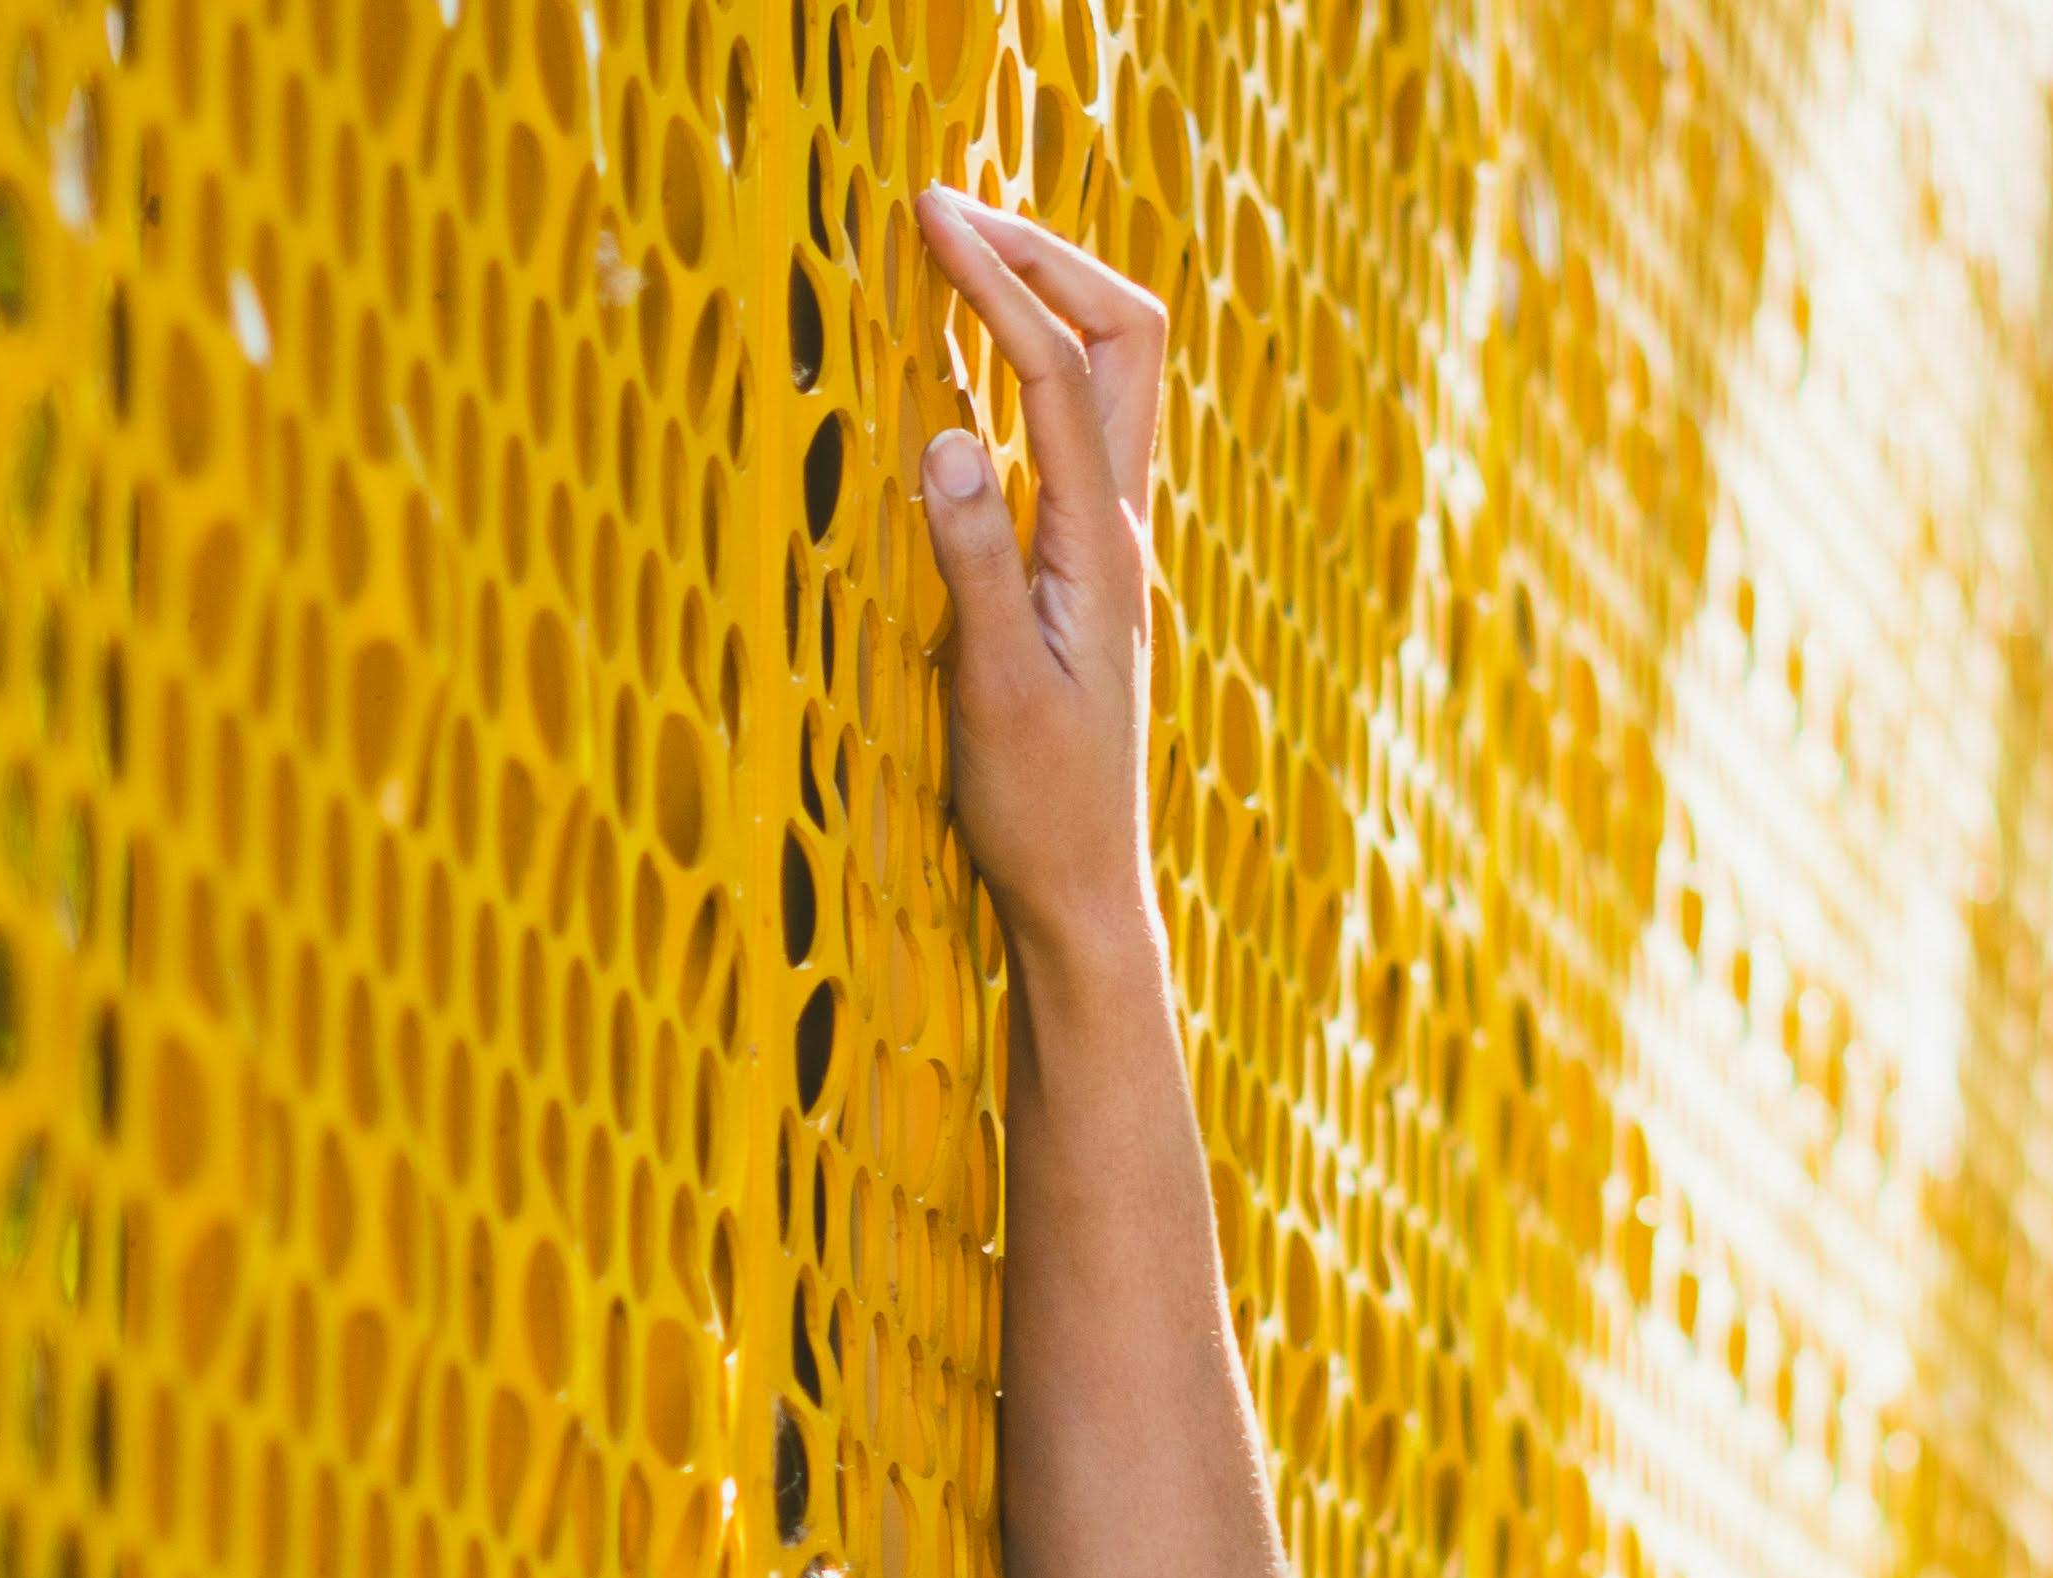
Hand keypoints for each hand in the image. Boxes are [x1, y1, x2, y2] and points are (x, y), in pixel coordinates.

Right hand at [912, 189, 1166, 980]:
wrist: (1083, 890)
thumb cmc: (1036, 807)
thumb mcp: (990, 689)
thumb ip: (971, 561)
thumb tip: (946, 436)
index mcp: (1097, 548)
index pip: (1056, 371)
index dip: (996, 280)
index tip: (927, 213)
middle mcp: (1119, 532)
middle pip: (1124, 338)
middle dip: (1048, 255)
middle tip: (951, 211)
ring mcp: (1108, 547)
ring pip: (1109, 376)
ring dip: (1047, 297)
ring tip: (963, 251)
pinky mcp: (1084, 570)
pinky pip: (1076, 427)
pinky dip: (1033, 361)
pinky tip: (977, 358)